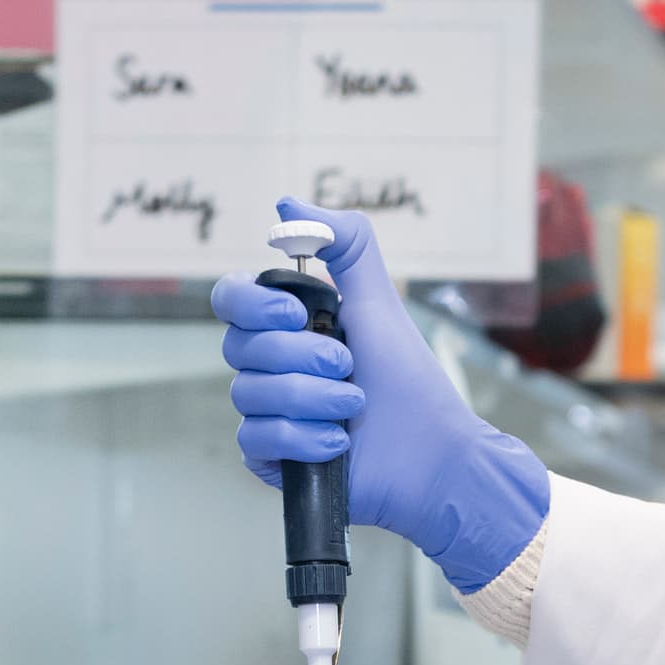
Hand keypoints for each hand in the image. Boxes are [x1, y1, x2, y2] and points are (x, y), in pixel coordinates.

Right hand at [211, 204, 551, 595]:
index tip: (296, 313)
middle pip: (237, 347)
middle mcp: (273, 367)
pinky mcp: (274, 459)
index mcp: (289, 326)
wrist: (433, 454)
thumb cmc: (409, 380)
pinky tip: (337, 443)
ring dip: (310, 399)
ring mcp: (270, 413)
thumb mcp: (379, 299)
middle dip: (299, 357)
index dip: (251, 303)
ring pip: (248, 395)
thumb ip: (344, 242)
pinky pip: (255, 441)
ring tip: (354, 408)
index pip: (231, 299)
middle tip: (347, 366)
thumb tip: (286, 205)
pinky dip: (301, 439)